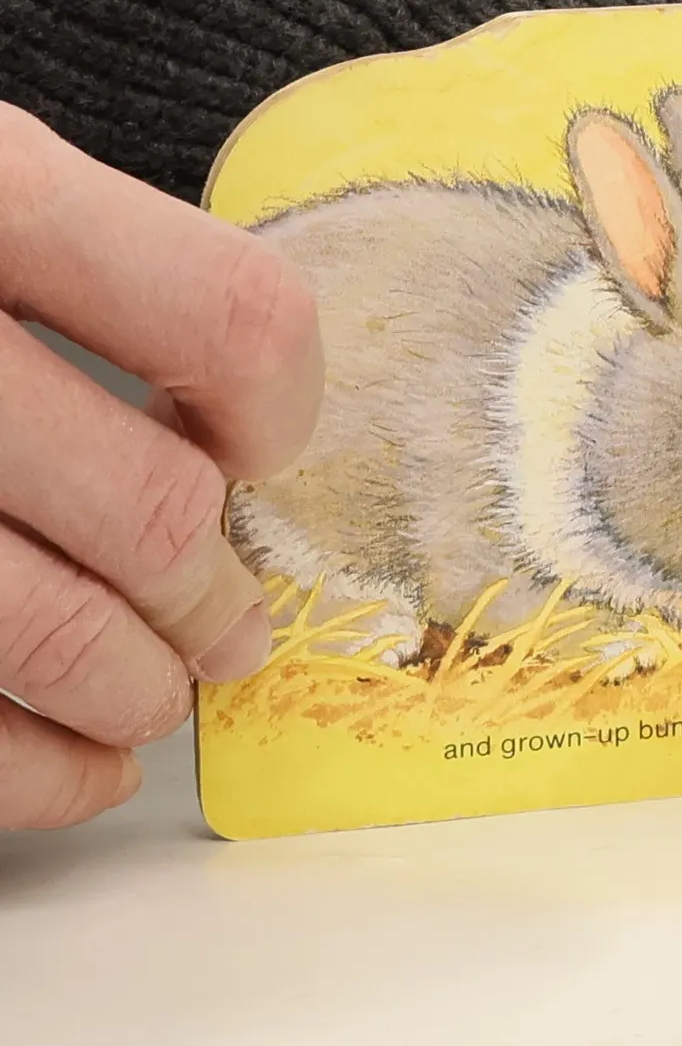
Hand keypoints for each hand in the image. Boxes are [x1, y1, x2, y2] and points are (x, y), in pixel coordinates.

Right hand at [0, 108, 322, 828]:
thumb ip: (90, 270)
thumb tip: (237, 417)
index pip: (232, 320)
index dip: (278, 405)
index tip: (256, 445)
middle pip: (153, 510)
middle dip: (213, 597)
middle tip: (224, 627)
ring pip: (59, 637)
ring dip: (137, 692)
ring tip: (151, 693)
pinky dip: (39, 775)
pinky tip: (76, 765)